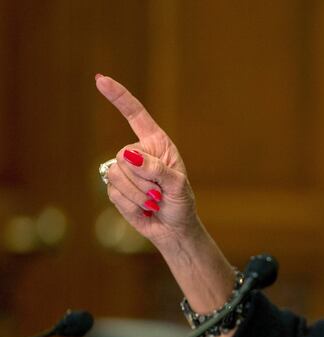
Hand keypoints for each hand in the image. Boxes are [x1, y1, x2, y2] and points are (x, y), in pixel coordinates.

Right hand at [95, 74, 199, 250]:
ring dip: (138, 194)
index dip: (118, 97)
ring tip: (154, 201)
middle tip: (160, 193)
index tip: (100, 80)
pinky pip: (114, 193)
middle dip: (143, 179)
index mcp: (156, 143)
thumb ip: (157, 169)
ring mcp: (124, 170)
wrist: (173, 228)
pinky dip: (131, 205)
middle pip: (123, 156)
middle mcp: (138, 153)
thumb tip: (128, 156)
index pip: (135, 115)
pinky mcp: (115, 188)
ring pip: (117, 176)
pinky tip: (143, 208)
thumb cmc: (181, 203)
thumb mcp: (178, 186)